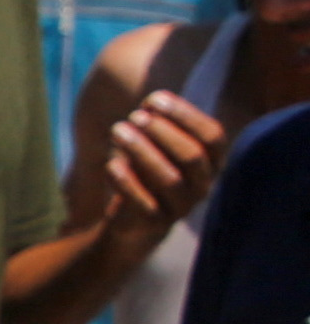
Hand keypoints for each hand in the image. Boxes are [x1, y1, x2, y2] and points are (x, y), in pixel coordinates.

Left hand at [97, 94, 226, 241]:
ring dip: (141, 151)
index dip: (185, 114)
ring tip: (117, 131)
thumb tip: (151, 102)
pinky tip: (111, 164)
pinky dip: (126, 181)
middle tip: (134, 116)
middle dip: (161, 131)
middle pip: (191, 156)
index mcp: (212, 162)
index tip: (154, 99)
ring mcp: (182, 207)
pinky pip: (143, 203)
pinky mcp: (156, 224)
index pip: (212, 136)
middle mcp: (203, 185)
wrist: (134, 222)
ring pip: (169, 179)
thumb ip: (157, 124)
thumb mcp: (155, 145)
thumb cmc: (147, 171)